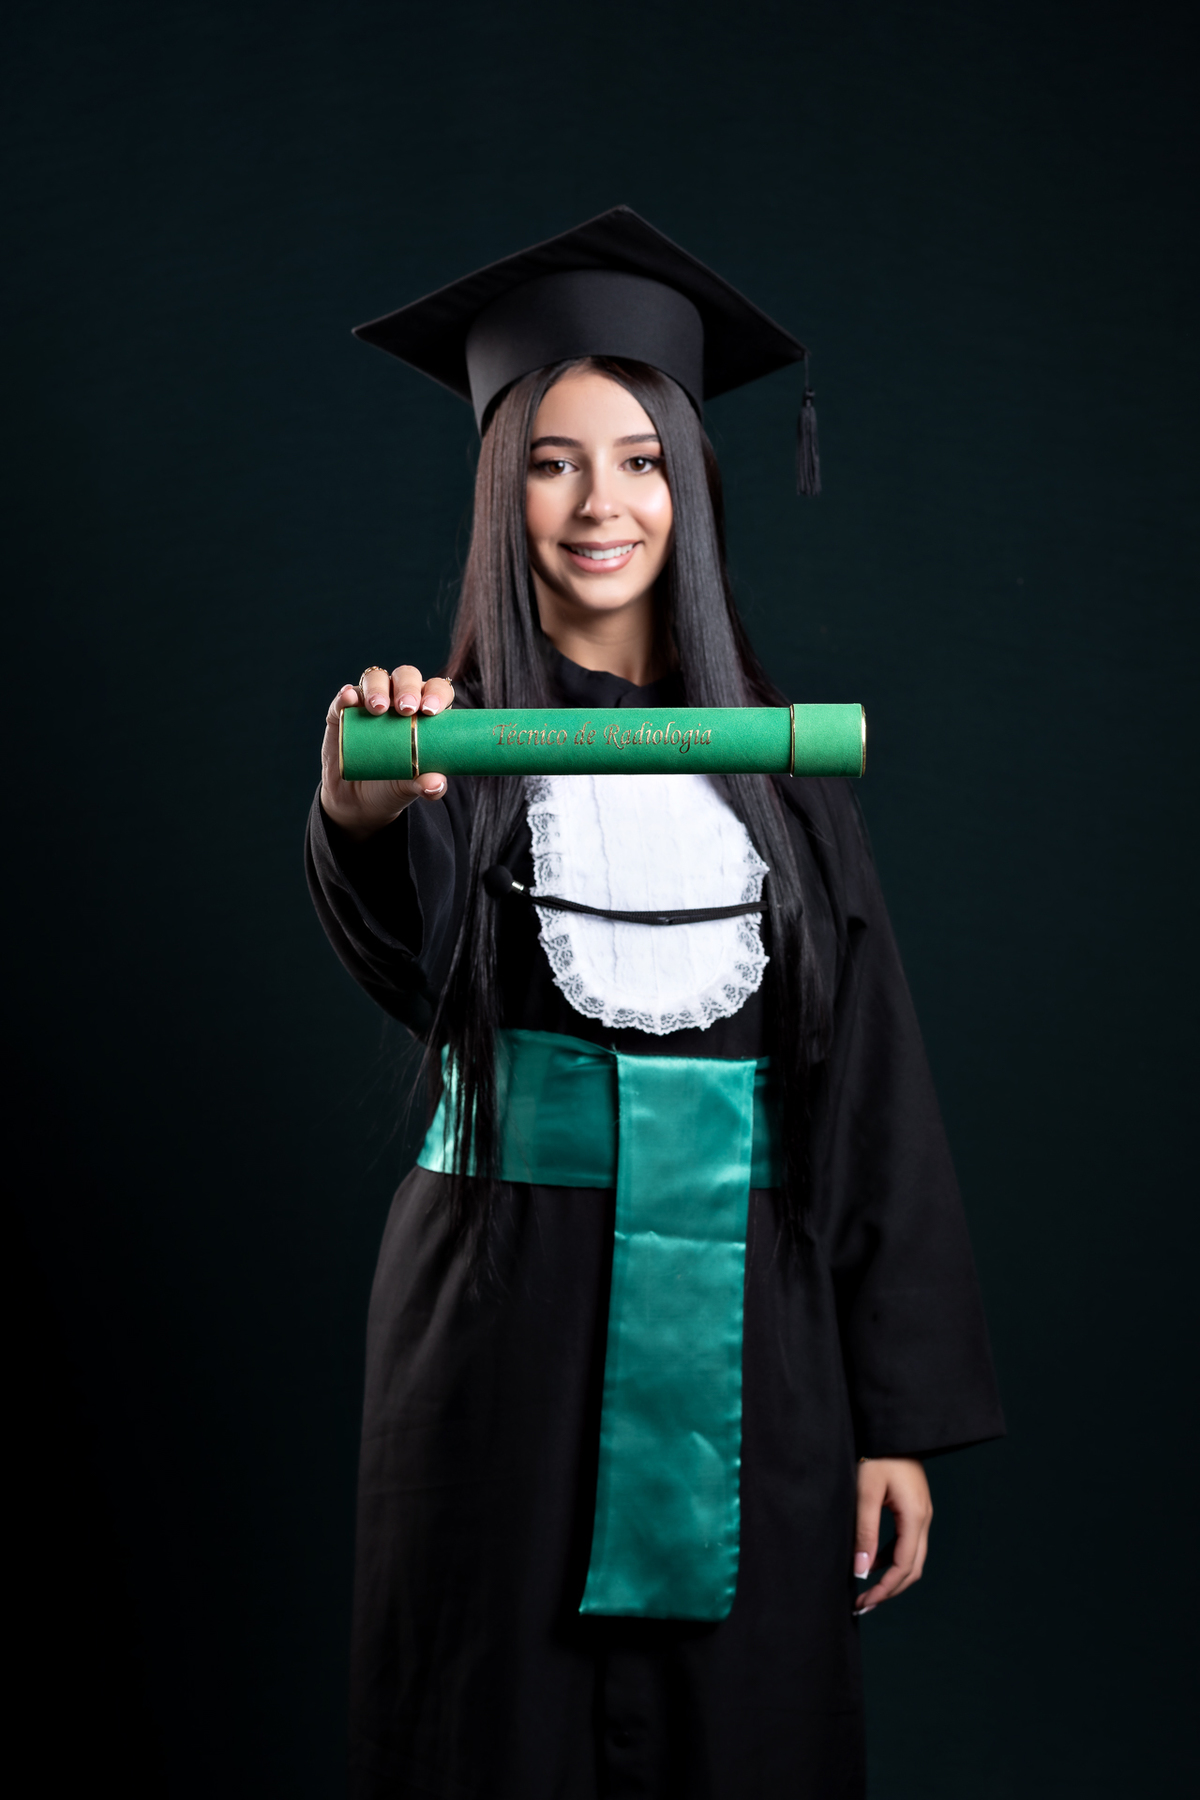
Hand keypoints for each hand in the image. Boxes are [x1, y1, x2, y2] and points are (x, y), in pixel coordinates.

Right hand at [320, 664, 454, 840]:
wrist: (357, 800)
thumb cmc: (393, 784)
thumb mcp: (411, 786)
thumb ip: (426, 784)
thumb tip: (436, 785)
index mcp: (424, 710)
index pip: (436, 689)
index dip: (436, 693)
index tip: (431, 710)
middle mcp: (398, 698)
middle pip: (406, 676)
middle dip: (408, 688)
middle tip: (406, 709)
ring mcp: (369, 701)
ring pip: (375, 678)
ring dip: (377, 688)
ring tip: (378, 708)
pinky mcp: (342, 711)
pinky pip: (344, 696)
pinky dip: (346, 694)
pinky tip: (349, 698)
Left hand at [852, 1457, 931, 1613]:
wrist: (892, 1427)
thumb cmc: (877, 1454)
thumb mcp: (865, 1492)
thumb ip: (864, 1531)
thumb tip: (862, 1570)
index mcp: (915, 1516)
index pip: (904, 1567)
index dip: (885, 1589)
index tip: (864, 1602)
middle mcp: (924, 1518)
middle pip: (912, 1568)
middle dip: (889, 1590)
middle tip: (864, 1605)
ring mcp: (922, 1514)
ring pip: (912, 1557)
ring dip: (891, 1576)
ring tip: (866, 1589)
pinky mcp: (914, 1508)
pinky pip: (907, 1542)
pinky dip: (891, 1557)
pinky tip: (872, 1561)